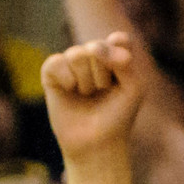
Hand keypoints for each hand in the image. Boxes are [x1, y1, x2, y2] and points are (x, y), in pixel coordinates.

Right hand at [43, 34, 151, 161]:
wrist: (97, 144)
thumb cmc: (117, 116)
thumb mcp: (133, 89)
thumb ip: (124, 63)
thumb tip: (96, 47)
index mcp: (114, 55)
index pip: (118, 40)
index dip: (119, 53)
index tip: (124, 67)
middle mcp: (91, 55)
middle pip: (97, 47)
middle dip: (103, 74)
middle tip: (103, 91)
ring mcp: (71, 62)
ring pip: (76, 54)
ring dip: (86, 81)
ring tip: (87, 95)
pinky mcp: (51, 73)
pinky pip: (56, 62)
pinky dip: (67, 79)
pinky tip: (70, 91)